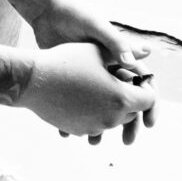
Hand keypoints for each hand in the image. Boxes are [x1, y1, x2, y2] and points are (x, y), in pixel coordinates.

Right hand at [20, 42, 156, 143]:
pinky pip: (94, 123)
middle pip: (131, 111)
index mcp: (122, 98)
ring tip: (97, 86)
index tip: (136, 78)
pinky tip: (82, 96)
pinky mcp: (79, 130)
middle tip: (116, 80)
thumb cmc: (66, 61)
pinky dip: (93, 112)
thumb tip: (148, 50)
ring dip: (110, 105)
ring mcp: (94, 127)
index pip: (149, 99)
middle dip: (129, 97)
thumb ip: (124, 53)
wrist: (32, 81)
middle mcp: (111, 117)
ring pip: (113, 118)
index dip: (145, 87)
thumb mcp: (97, 51)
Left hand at [21, 0, 156, 143]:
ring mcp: (90, 77)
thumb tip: (140, 58)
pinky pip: (77, 107)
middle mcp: (109, 68)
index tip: (149, 123)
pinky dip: (74, 120)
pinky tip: (68, 133)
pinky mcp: (72, 81)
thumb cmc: (76, 15)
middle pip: (125, 102)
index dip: (149, 104)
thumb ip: (117, 43)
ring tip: (94, 142)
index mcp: (121, 57)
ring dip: (100, 127)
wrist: (47, 12)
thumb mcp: (97, 28)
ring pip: (101, 109)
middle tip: (128, 142)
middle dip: (128, 123)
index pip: (143, 85)